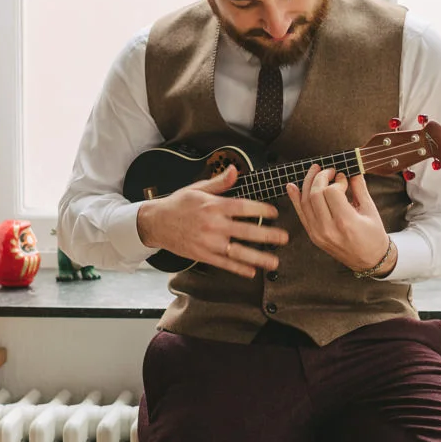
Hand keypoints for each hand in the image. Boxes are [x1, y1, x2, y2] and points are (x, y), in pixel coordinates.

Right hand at [137, 165, 288, 278]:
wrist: (156, 223)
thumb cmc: (178, 204)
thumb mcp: (198, 188)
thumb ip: (220, 182)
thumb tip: (235, 170)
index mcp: (214, 206)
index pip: (243, 207)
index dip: (261, 210)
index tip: (275, 213)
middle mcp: (213, 225)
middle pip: (246, 230)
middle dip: (267, 235)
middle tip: (284, 238)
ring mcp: (208, 242)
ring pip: (238, 251)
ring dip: (258, 257)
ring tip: (274, 261)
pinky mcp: (203, 255)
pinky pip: (224, 263)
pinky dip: (238, 268)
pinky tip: (252, 271)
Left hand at [286, 164, 392, 274]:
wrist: (369, 261)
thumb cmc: (373, 236)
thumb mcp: (370, 210)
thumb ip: (359, 188)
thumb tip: (351, 170)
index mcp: (346, 222)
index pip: (331, 191)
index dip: (337, 180)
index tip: (344, 178)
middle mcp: (328, 229)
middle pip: (315, 194)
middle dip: (321, 177)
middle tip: (329, 170)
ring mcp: (318, 234)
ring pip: (305, 202)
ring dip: (308, 183)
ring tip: (314, 171)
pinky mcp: (313, 236)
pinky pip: (301, 214)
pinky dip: (295, 199)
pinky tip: (292, 186)